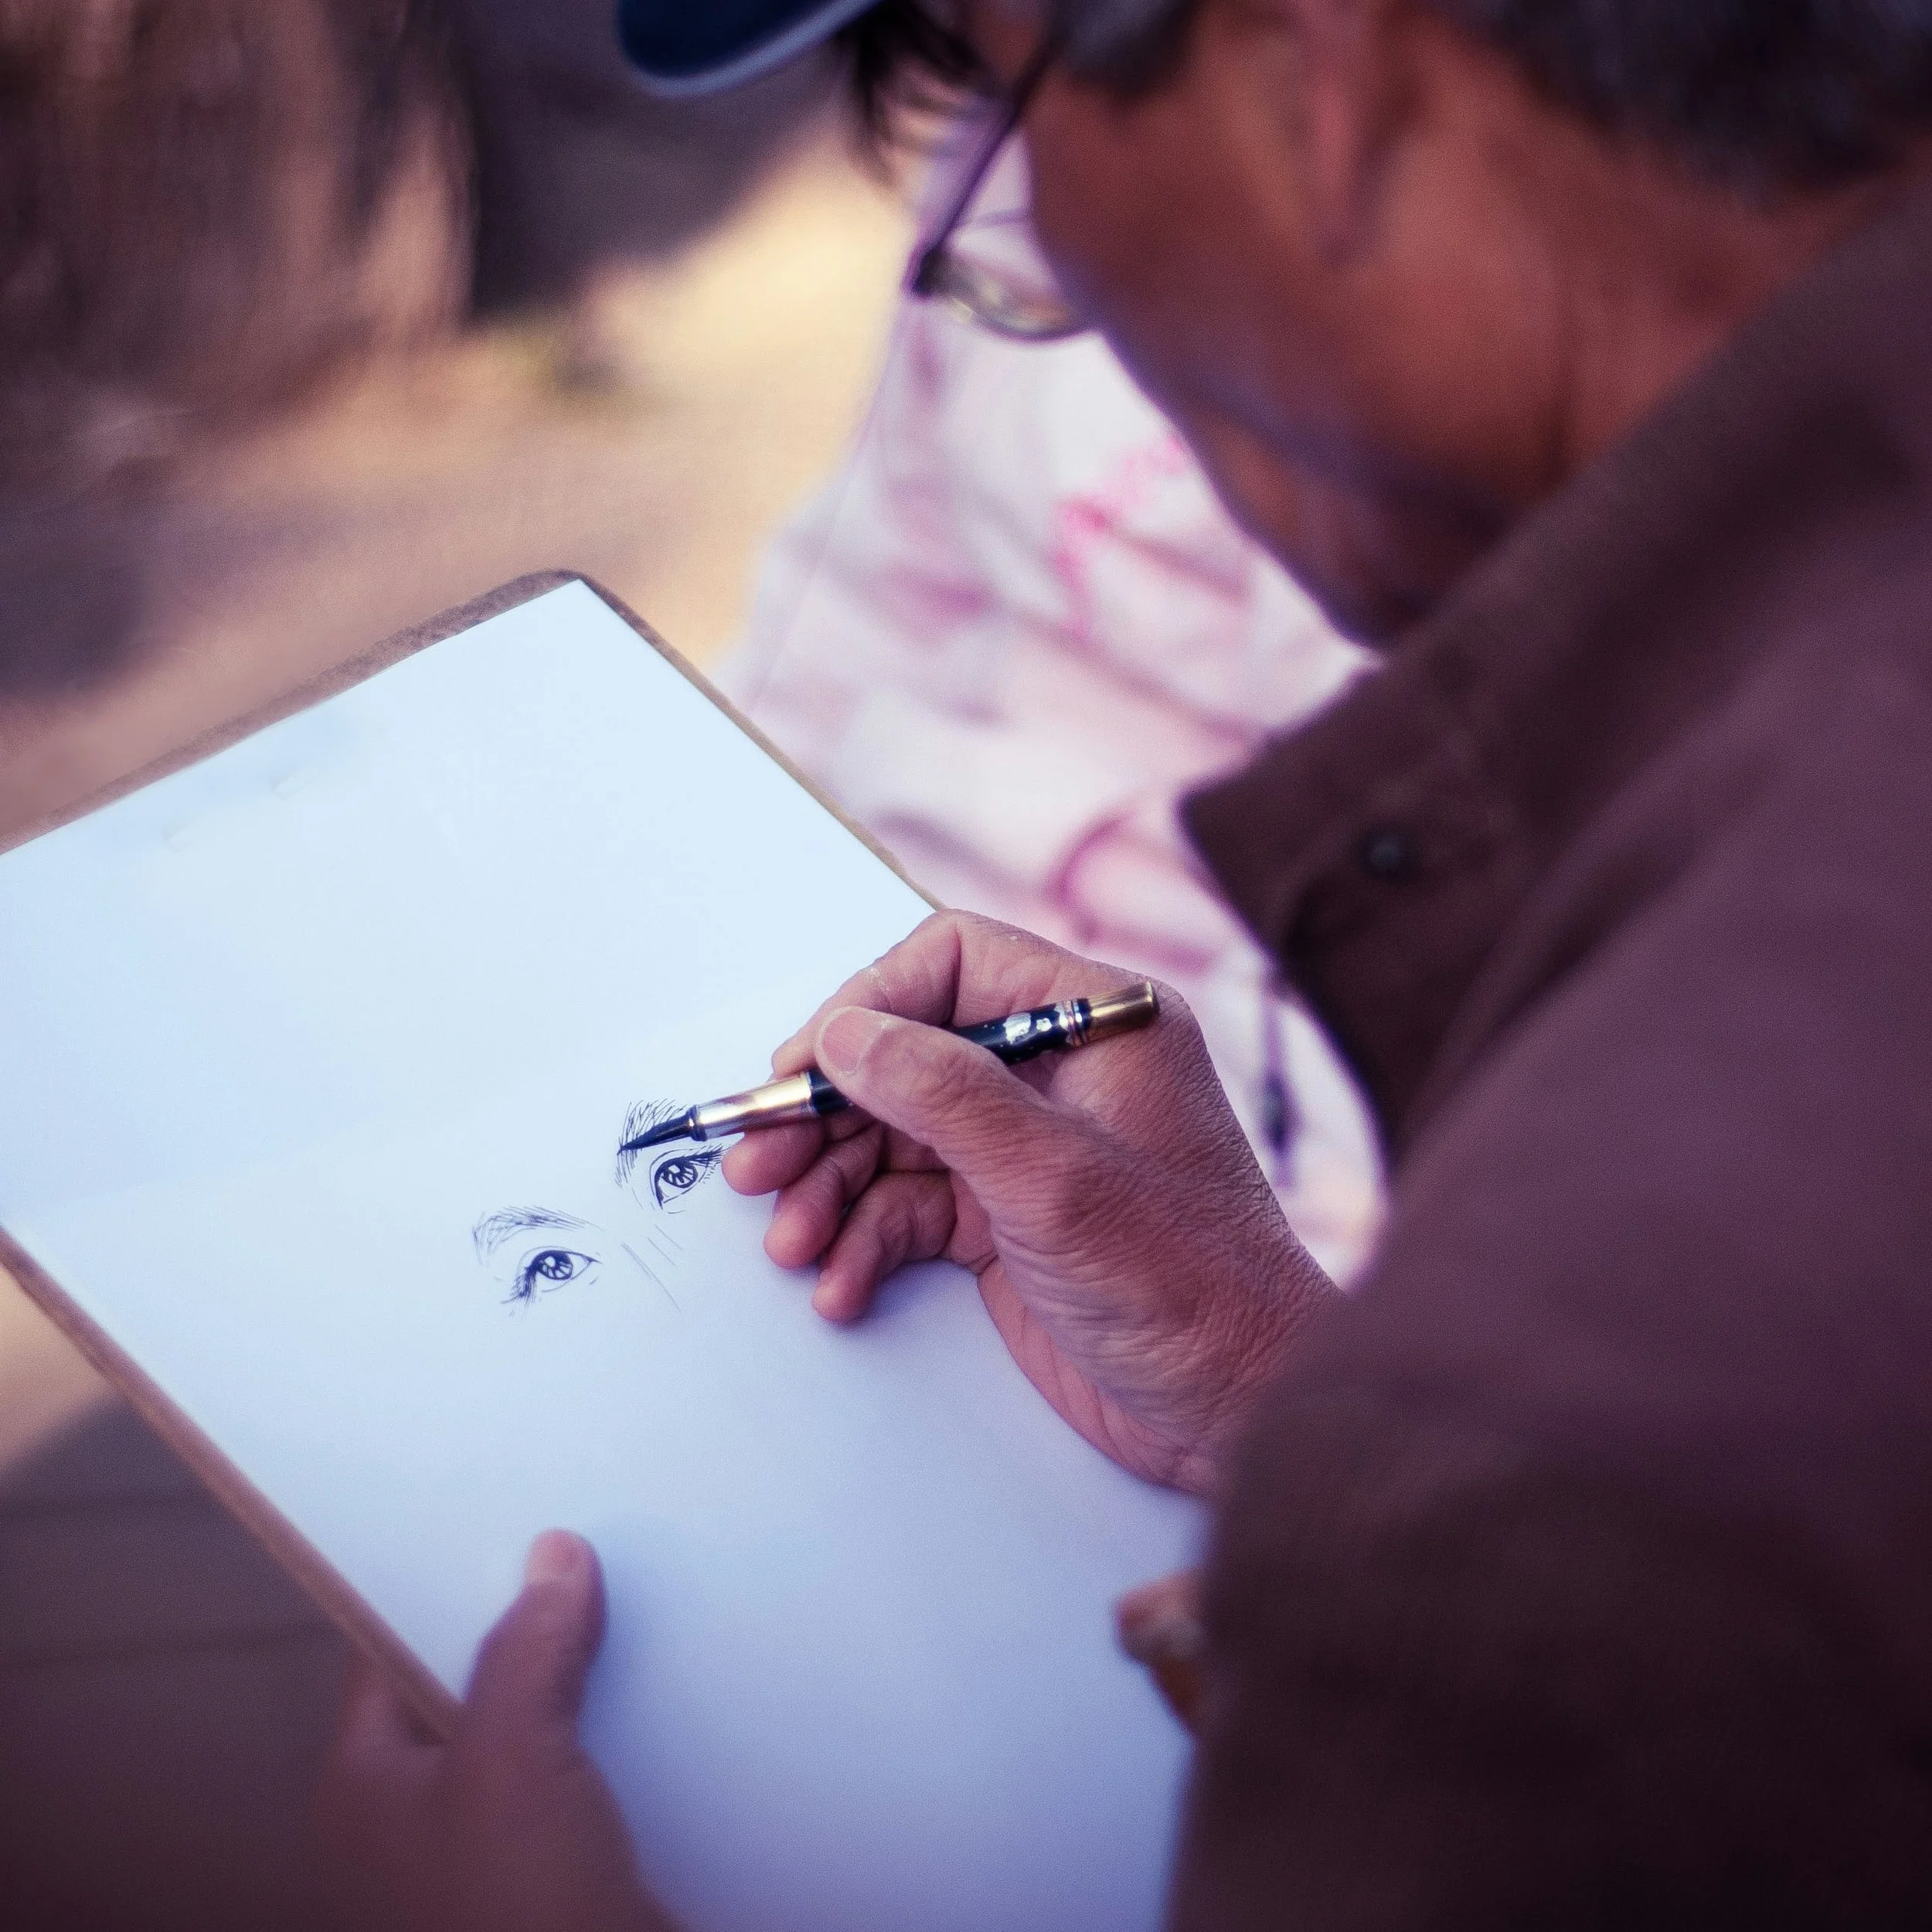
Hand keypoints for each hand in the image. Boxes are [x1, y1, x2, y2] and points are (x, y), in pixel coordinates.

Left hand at [316, 1532, 674, 1931]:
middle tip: (597, 1532)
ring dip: (597, 1672)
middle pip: (479, 1680)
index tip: (510, 1509)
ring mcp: (500, 1845)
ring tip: (652, 1584)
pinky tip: (684, 1674)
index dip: (446, 1578)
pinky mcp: (571, 1869)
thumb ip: (524, 1651)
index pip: (392, 1647)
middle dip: (539, 1619)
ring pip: (547, 1724)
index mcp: (367, 1786)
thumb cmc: (512, 1914)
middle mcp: (422, 1813)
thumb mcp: (506, 1764)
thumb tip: (552, 1553)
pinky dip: (634, 1727)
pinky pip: (597, 1771)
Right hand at [723, 912, 1337, 1492]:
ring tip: (790, 1243)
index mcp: (1097, 1022)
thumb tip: (846, 1032)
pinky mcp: (1007, 1221)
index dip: (868, 1006)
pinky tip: (840, 1285)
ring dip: (831, 1188)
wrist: (1237, 1413)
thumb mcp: (1053, 1177)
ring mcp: (1030, 1148)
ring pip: (894, 1137)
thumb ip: (942, 1093)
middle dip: (826, 1113)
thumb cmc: (1188, 1286)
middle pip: (906, 1055)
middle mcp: (1059, 1073)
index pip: (954, 962)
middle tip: (757, 1163)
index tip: (803, 1069)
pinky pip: (909, 1209)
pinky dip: (864, 1243)